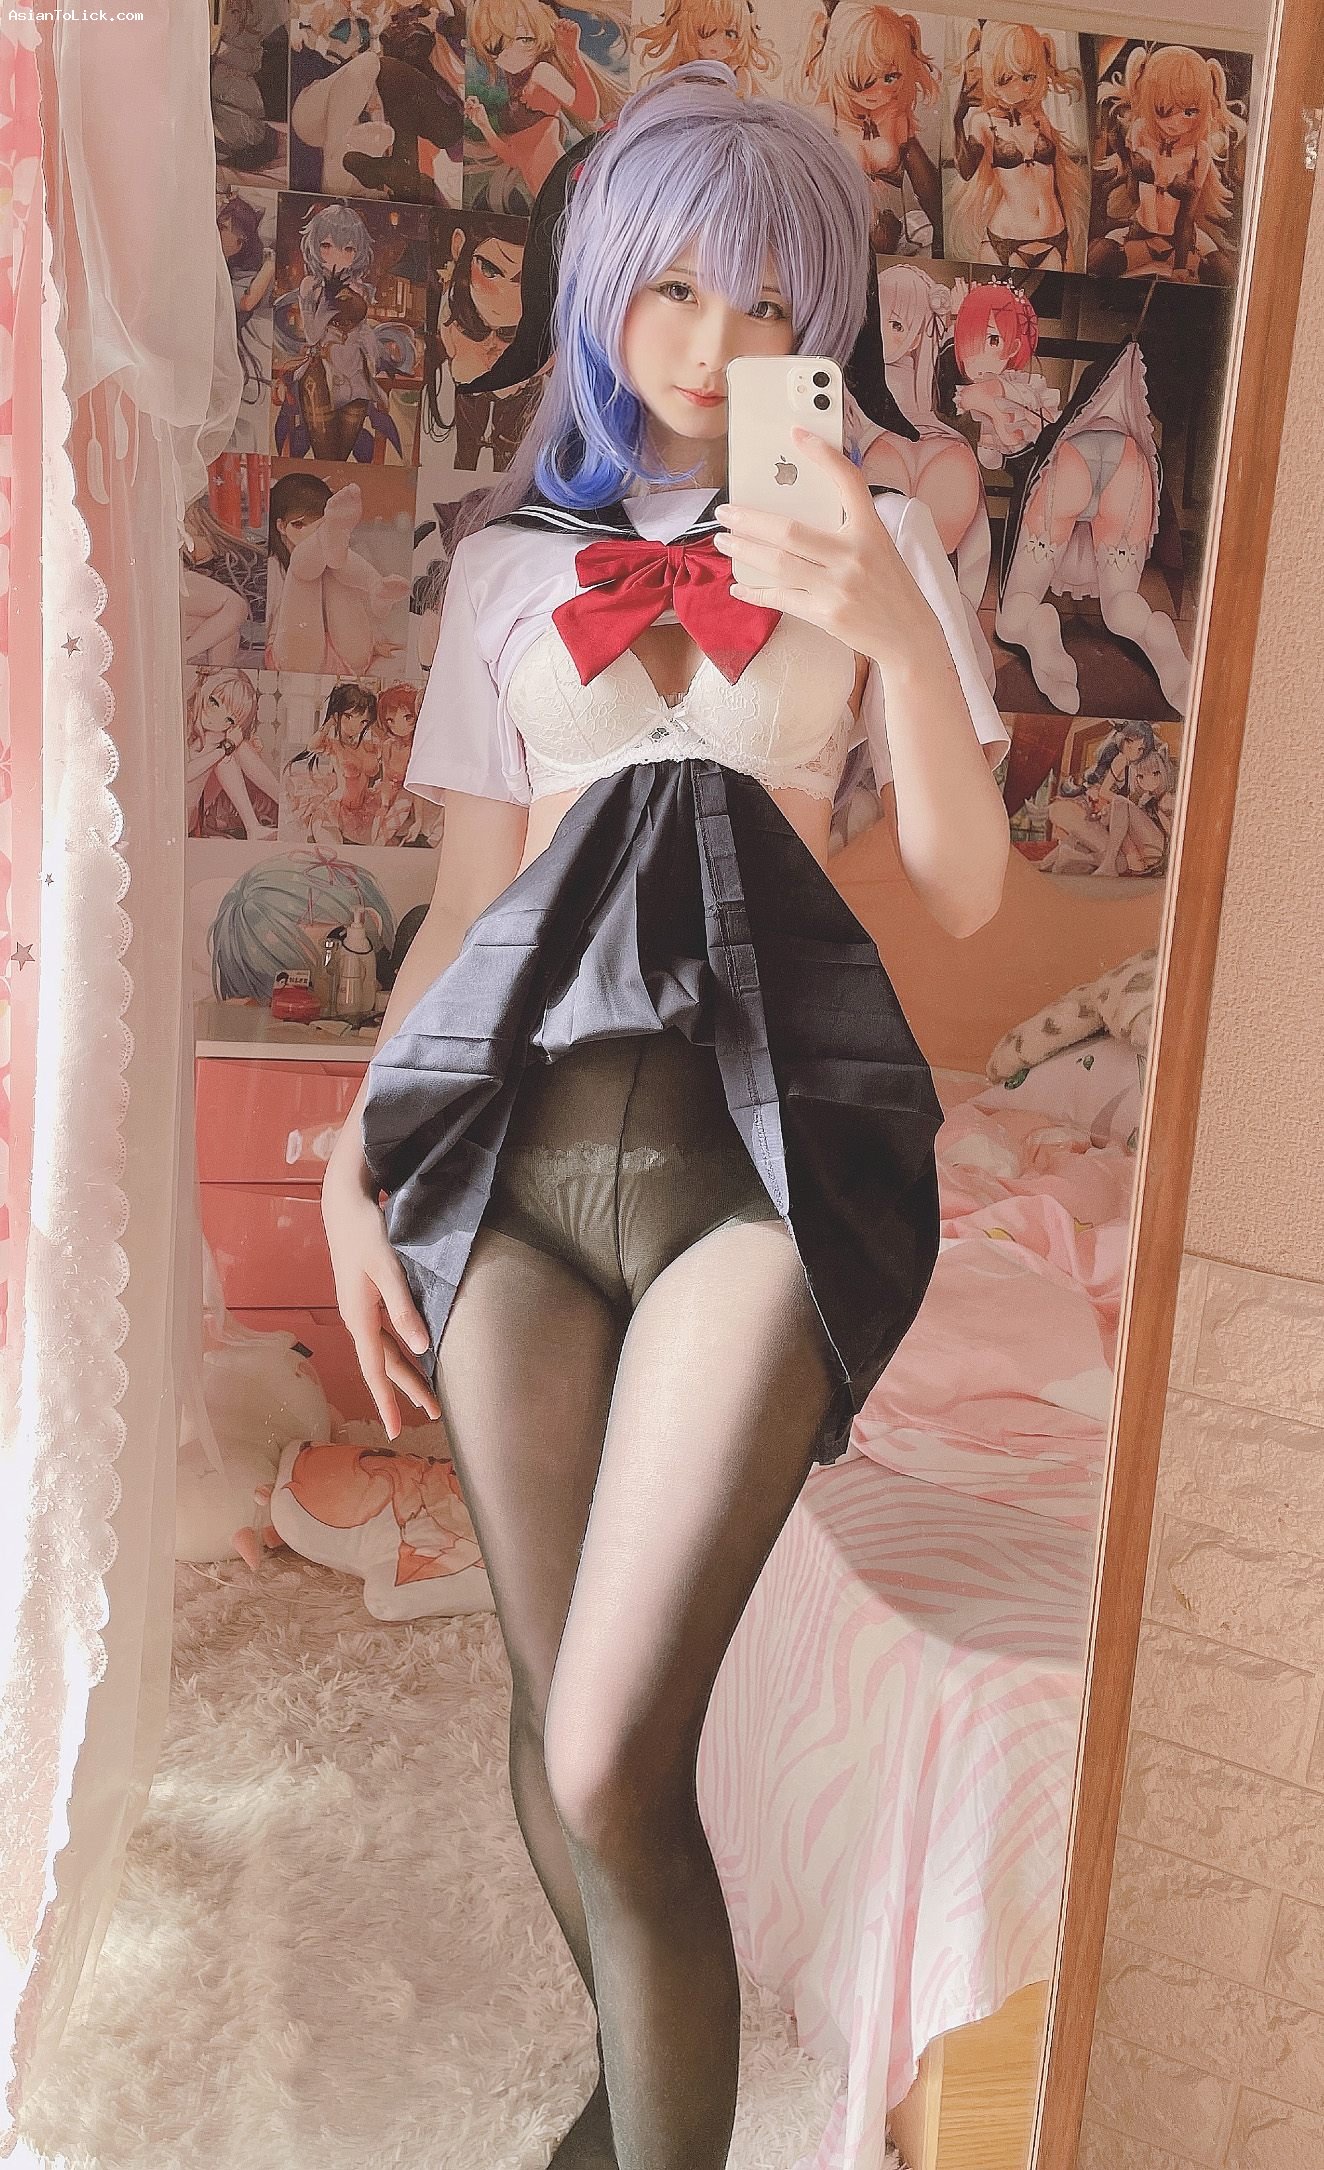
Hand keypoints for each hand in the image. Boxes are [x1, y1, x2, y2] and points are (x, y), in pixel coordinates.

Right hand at [323, 1168, 440, 1438]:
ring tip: (428, 1393)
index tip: (395, 1430)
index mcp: (359, 1316)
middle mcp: (357, 1318)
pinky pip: (384, 1335)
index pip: (376, 1369)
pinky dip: (399, 1351)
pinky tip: (413, 1354)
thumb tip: (420, 1348)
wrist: (344, 1204)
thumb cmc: (367, 1232)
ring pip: (385, 1350)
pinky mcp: (365, 1297)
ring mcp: (360, 1308)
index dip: (387, 1400)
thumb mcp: (388, 1268)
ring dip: (405, 1373)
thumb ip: (403, 1308)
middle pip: (384, 1364)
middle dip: (407, 1390)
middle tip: (434, 1413)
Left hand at [713, 428, 942, 673]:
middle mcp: (855, 555)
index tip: (797, 434)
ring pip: (778, 564)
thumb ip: (847, 528)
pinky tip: (739, 585)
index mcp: (871, 530)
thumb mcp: (880, 547)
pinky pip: (782, 599)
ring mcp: (839, 587)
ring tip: (724, 541)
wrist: (909, 636)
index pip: (848, 482)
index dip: (823, 455)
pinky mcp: (827, 615)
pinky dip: (756, 592)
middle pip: (790, 531)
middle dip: (750, 520)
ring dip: (744, 550)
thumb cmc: (890, 587)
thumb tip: (797, 514)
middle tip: (726, 512)